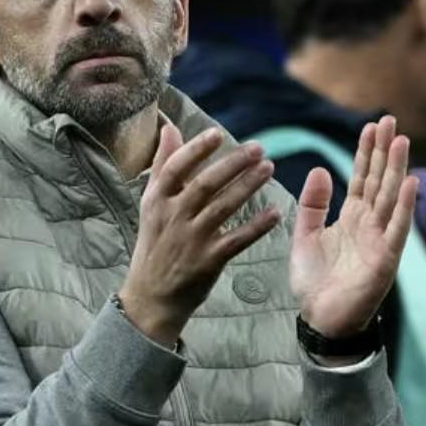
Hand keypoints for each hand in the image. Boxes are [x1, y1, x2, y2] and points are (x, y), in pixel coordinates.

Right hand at [120, 125, 280, 346]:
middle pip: (204, 185)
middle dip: (232, 164)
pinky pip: (237, 240)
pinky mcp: (208, 261)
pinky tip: (275, 212)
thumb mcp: (151, 204)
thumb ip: (163, 165)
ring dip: (247, 186)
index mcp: (157, 201)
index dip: (196, 150)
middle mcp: (173, 218)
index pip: (175, 169)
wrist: (151, 297)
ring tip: (269, 168)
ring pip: (223, 208)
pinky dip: (256, 226)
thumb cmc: (155, 244)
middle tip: (258, 148)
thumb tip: (169, 128)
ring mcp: (191, 240)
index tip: (217, 134)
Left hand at [290, 116, 418, 338]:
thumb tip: (322, 169)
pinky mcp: (386, 259)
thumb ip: (313, 204)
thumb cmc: (316, 282)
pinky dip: (405, 205)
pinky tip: (411, 181)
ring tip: (401, 140)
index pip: (362, 177)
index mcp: (352, 217)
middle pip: (379, 180)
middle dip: (384, 150)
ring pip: (391, 197)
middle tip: (390, 119)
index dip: (366, 152)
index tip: (371, 125)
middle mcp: (370, 224)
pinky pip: (397, 227)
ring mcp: (380, 240)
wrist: (320, 320)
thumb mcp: (305, 236)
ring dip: (397, 169)